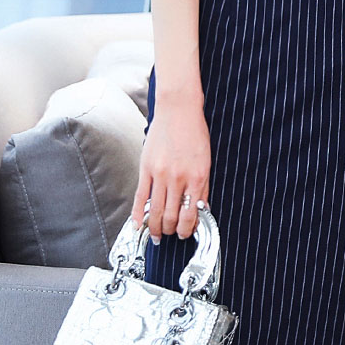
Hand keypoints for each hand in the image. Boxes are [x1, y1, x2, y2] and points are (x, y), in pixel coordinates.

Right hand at [131, 100, 211, 243]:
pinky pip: (141, 197)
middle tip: (171, 234)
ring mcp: (160, 174)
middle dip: (171, 231)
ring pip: (156, 212)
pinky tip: (137, 226)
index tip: (185, 234)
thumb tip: (201, 210)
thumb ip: (203, 187)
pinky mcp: (146, 168)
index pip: (192, 214)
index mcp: (198, 177)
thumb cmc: (194, 133)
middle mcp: (179, 179)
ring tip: (157, 234)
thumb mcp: (206, 160)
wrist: (178, 110)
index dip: (188, 230)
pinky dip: (138, 215)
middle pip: (172, 217)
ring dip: (156, 228)